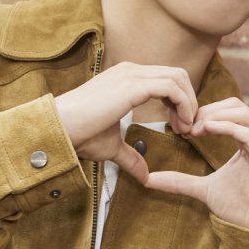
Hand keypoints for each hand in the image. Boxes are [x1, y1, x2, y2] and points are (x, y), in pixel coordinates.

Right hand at [53, 63, 199, 184]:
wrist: (59, 129)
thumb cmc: (79, 135)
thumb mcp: (112, 147)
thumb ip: (131, 157)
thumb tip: (145, 176)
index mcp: (126, 79)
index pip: (165, 79)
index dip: (179, 102)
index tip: (179, 128)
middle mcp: (130, 71)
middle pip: (176, 75)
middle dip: (188, 101)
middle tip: (187, 129)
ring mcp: (131, 75)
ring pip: (177, 78)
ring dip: (188, 104)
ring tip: (185, 130)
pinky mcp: (133, 85)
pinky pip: (172, 88)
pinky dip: (183, 106)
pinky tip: (180, 126)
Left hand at [146, 98, 248, 233]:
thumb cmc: (242, 209)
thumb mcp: (205, 189)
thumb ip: (180, 181)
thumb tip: (148, 179)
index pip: (227, 110)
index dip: (202, 112)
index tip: (180, 126)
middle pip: (235, 105)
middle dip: (206, 111)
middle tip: (184, 126)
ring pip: (243, 114)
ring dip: (214, 117)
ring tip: (193, 129)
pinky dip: (226, 128)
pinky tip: (206, 130)